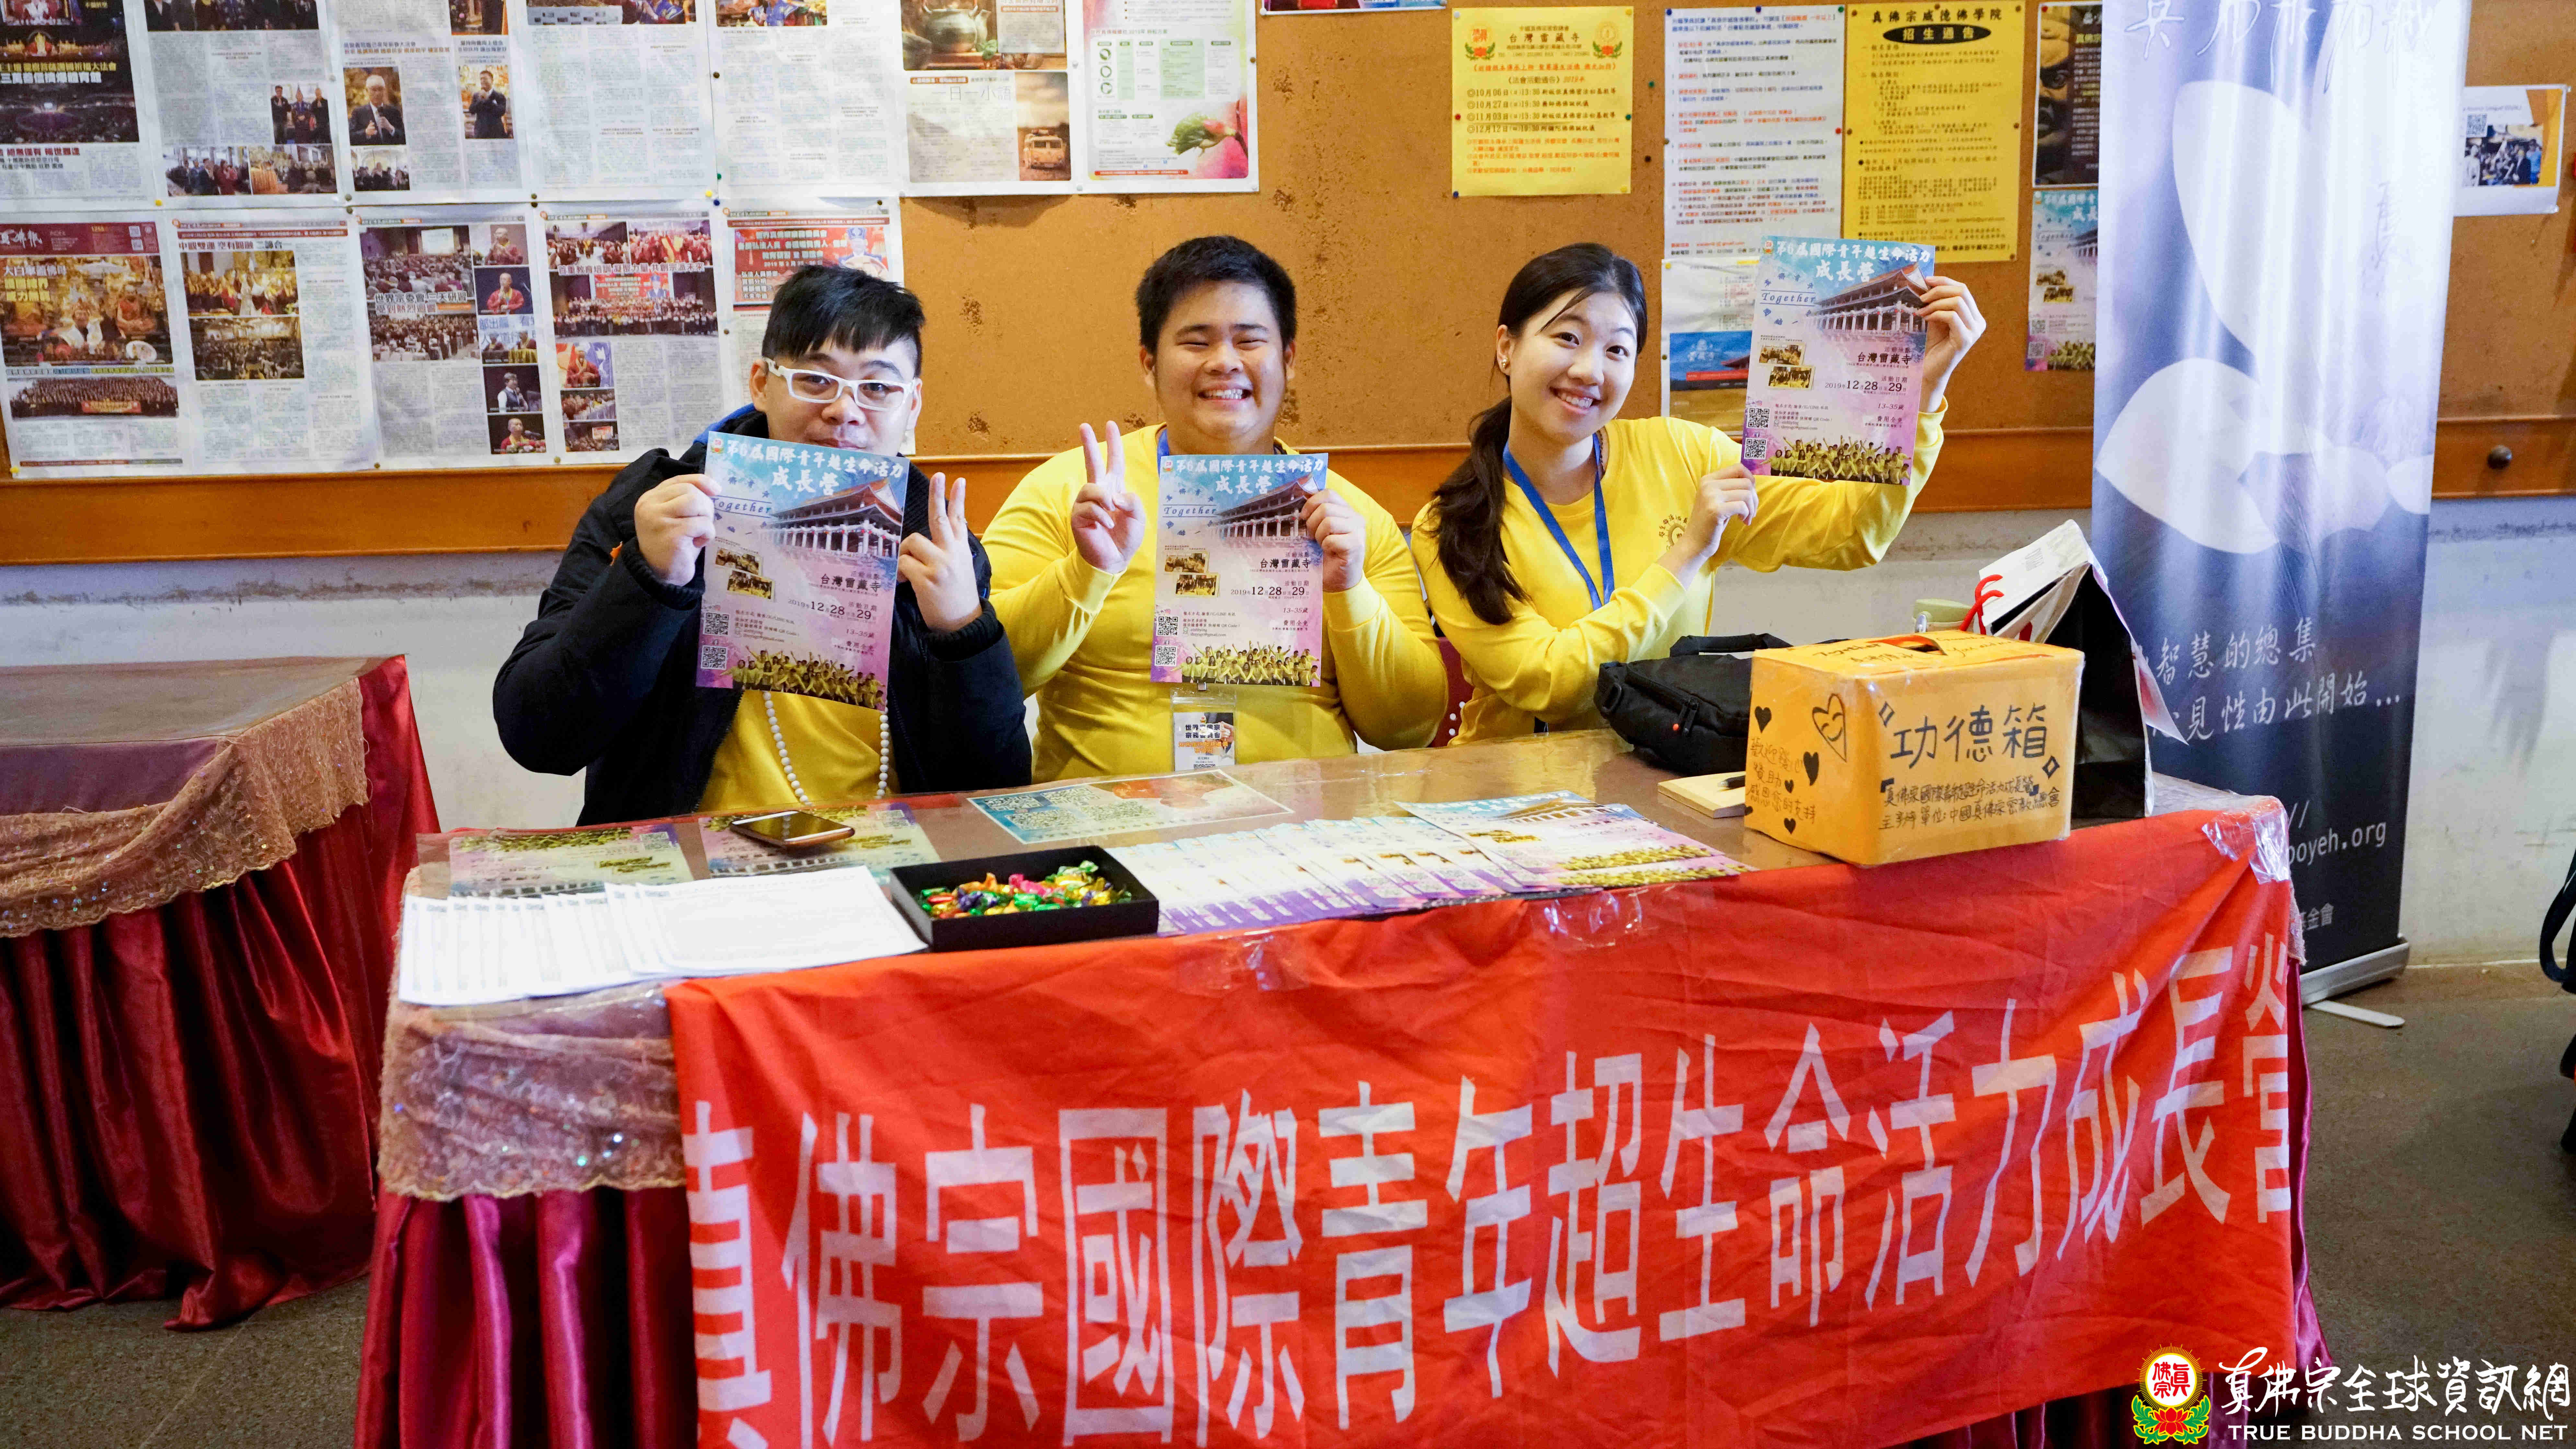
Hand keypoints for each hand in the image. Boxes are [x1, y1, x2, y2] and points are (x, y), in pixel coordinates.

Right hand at [634, 472, 717, 587]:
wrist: (661, 576)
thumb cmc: (673, 545)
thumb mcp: (677, 517)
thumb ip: (686, 499)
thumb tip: (712, 486)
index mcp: (650, 499)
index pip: (679, 480)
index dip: (700, 481)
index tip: (716, 490)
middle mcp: (649, 506)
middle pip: (689, 490)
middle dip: (705, 505)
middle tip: (704, 523)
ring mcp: (657, 519)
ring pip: (695, 502)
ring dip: (706, 517)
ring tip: (700, 532)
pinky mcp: (670, 534)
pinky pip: (701, 524)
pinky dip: (707, 533)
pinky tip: (698, 543)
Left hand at [897, 472, 982, 633]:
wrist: (963, 624)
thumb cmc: (957, 595)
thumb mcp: (960, 567)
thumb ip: (950, 548)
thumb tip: (938, 532)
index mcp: (960, 550)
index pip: (959, 519)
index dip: (958, 499)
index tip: (958, 480)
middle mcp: (952, 553)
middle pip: (941, 518)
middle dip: (938, 495)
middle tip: (938, 476)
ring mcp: (940, 565)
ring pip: (912, 542)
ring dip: (905, 554)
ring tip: (907, 570)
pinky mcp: (927, 579)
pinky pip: (903, 563)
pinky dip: (899, 571)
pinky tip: (904, 582)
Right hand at [1068, 421, 1145, 573]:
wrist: (1113, 560)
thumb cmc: (1125, 538)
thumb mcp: (1138, 517)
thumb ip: (1132, 501)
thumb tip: (1114, 495)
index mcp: (1115, 489)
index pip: (1114, 462)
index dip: (1113, 444)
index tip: (1110, 425)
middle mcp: (1099, 493)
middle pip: (1092, 463)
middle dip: (1089, 444)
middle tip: (1084, 425)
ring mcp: (1086, 503)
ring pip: (1092, 488)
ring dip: (1105, 500)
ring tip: (1112, 514)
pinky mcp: (1078, 516)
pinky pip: (1089, 507)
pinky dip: (1102, 516)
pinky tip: (1107, 525)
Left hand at [1298, 482, 1364, 592]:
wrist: (1337, 582)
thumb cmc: (1325, 556)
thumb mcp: (1317, 530)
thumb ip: (1314, 513)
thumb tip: (1298, 495)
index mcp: (1345, 510)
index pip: (1328, 493)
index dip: (1311, 503)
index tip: (1303, 517)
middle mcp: (1355, 517)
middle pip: (1325, 508)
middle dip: (1312, 523)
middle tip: (1313, 538)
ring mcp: (1358, 531)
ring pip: (1329, 521)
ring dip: (1319, 536)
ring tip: (1322, 546)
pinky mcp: (1356, 545)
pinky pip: (1331, 539)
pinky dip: (1325, 547)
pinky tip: (1329, 553)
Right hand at [1657, 463, 1758, 578]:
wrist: (1694, 543)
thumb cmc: (1709, 523)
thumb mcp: (1717, 500)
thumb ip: (1730, 488)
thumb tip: (1752, 481)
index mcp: (1708, 479)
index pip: (1738, 468)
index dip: (1750, 480)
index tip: (1749, 495)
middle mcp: (1708, 484)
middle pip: (1746, 482)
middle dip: (1754, 498)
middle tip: (1750, 512)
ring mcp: (1710, 496)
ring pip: (1746, 493)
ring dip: (1752, 508)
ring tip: (1747, 518)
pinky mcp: (1715, 510)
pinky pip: (1742, 506)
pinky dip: (1747, 514)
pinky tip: (1743, 521)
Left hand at [1916, 276, 1985, 407]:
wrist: (1926, 369)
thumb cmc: (1929, 344)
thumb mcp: (1934, 317)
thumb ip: (1936, 301)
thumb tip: (1927, 280)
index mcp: (1973, 315)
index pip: (1963, 289)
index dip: (1945, 281)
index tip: (1926, 281)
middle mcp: (1978, 322)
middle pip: (1962, 292)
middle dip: (1939, 290)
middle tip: (1921, 297)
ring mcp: (1974, 332)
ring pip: (1958, 302)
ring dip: (1935, 303)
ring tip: (1921, 311)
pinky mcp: (1965, 340)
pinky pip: (1952, 316)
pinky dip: (1936, 313)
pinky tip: (1925, 318)